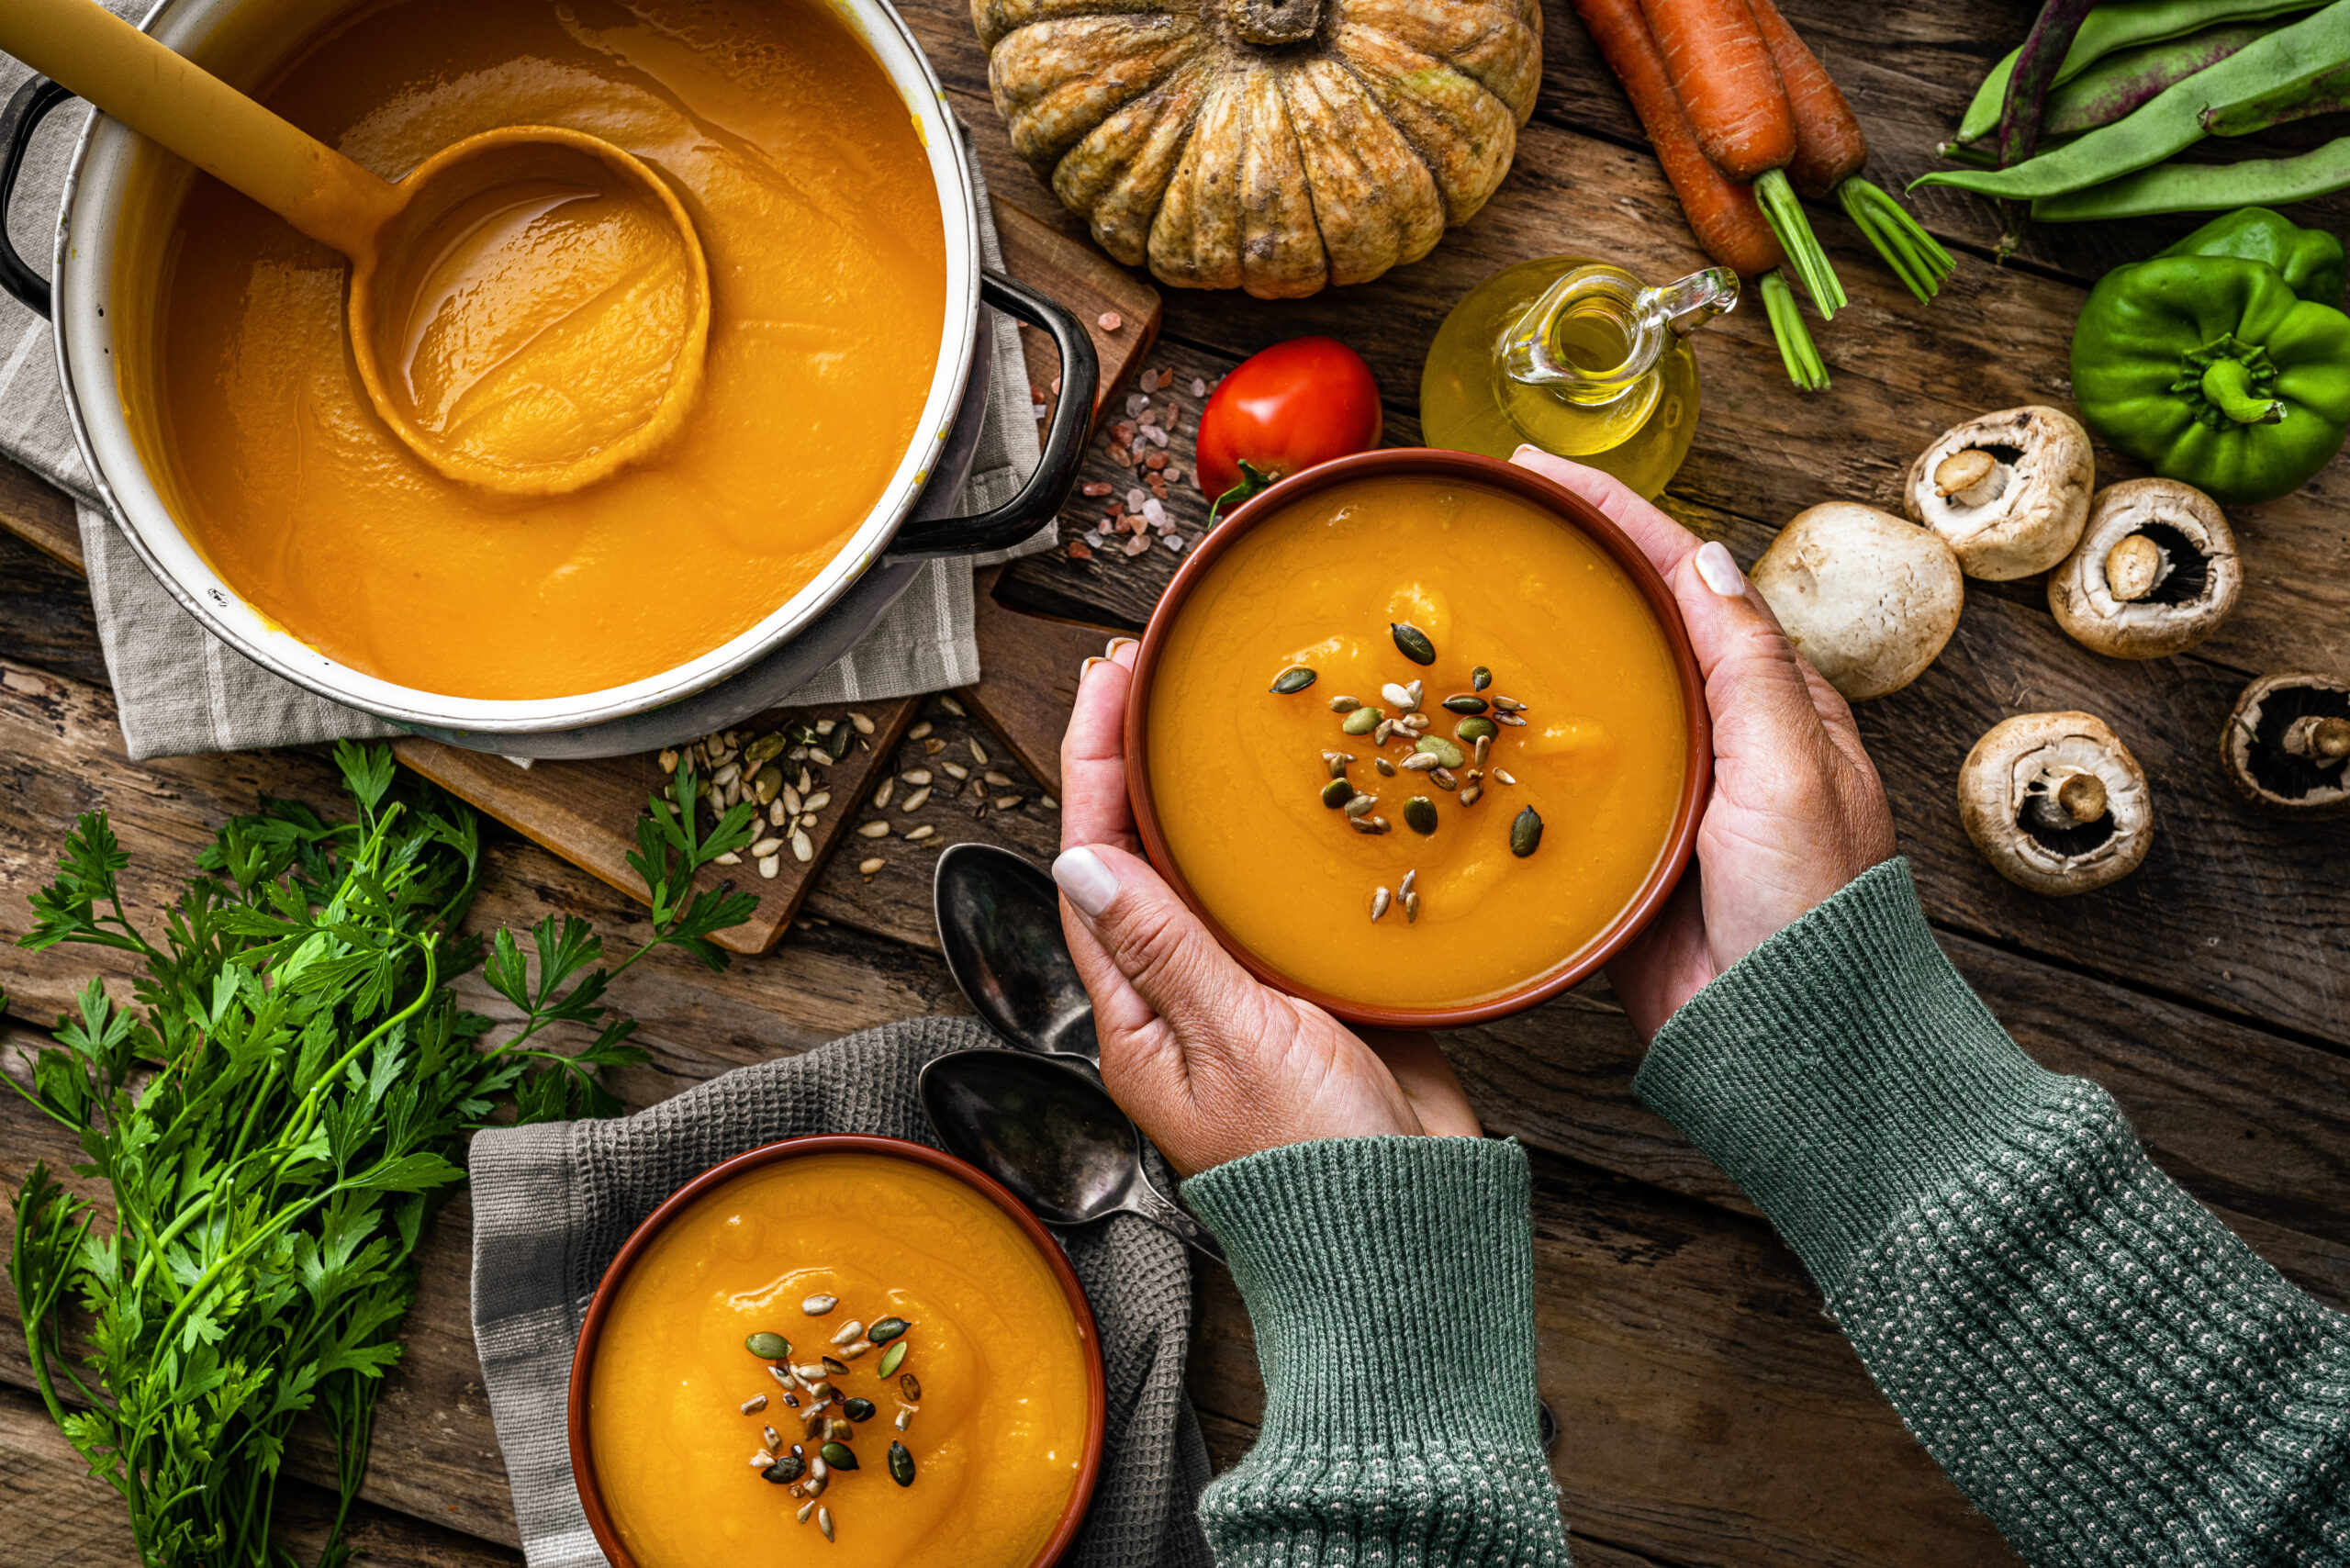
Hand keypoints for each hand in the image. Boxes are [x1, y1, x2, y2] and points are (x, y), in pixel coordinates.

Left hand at [1052, 639, 1481, 1179]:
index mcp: (1139, 1016)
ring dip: (1209, 795)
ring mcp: (1252, 994)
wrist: (1411, 1229)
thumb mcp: (1234, 1043)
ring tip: (1214, 709)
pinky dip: (1288, 846)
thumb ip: (1165, 948)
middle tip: (1151, 672)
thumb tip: (1079, 862)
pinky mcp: (1319, 995)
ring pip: (1215, 873)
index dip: (1095, 769)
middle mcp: (1184, 997)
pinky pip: (1287, 903)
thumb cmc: (1312, 1165)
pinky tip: (1310, 796)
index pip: (1094, 867)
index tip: (1106, 687)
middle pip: (1146, 858)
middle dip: (1141, 763)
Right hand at [1503, 450, 1897, 1040]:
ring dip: (1530, 650)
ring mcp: (1662, 795)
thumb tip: (1703, 558)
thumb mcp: (1793, 767)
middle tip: (1489, 524)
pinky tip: (1460, 727)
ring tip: (1459, 605)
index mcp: (1768, 700)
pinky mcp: (1615, 853)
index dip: (1616, 518)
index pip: (1685, 579)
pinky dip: (1511, 745)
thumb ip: (1747, 665)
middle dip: (1564, 565)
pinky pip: (1554, 784)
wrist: (1781, 1041)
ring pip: (1586, 699)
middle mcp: (1715, 736)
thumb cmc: (1810, 908)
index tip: (1542, 473)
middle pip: (1629, 624)